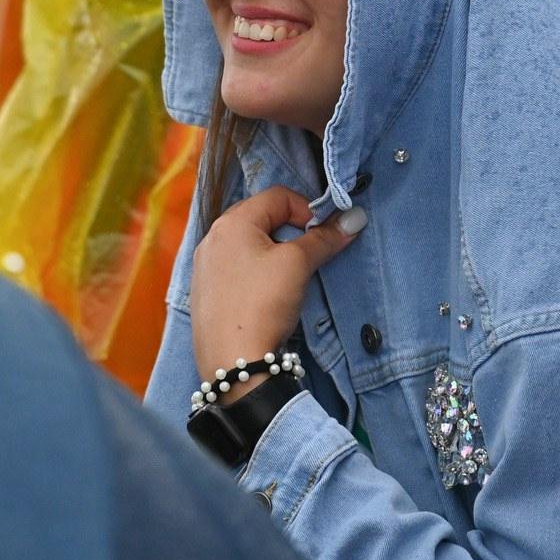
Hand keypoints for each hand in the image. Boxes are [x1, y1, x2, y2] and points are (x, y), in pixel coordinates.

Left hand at [187, 186, 361, 393]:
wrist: (234, 362)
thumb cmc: (263, 304)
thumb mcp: (298, 265)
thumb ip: (324, 238)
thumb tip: (354, 218)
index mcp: (231, 223)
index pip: (277, 196)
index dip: (307, 209)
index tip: (324, 234)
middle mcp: (212, 238)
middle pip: (261, 217)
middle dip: (291, 230)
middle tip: (309, 253)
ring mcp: (205, 267)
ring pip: (249, 245)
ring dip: (275, 252)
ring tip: (291, 277)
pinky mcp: (205, 293)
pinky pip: (236, 269)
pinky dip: (257, 272)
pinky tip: (268, 296)